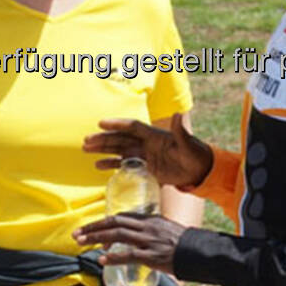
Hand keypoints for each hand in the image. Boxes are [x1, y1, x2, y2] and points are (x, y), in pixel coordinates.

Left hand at [74, 214, 188, 274]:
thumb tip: (137, 236)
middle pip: (115, 223)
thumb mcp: (165, 229)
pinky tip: (102, 259)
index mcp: (150, 219)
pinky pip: (129, 255)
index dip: (104, 222)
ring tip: (82, 243)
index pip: (122, 216)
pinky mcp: (151, 256)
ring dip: (97, 238)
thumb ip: (150, 230)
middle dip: (94, 228)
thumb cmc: (183, 242)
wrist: (199, 251)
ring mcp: (149, 241)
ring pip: (118, 235)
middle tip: (77, 234)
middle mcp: (147, 227)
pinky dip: (114, 257)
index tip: (91, 228)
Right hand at [83, 114, 213, 189]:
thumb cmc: (196, 155)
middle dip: (103, 139)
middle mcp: (146, 143)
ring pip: (118, 150)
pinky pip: (123, 164)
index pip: (132, 127)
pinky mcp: (144, 167)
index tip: (101, 123)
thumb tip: (178, 115)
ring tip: (86, 149)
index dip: (117, 124)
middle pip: (120, 139)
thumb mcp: (188, 145)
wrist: (200, 171)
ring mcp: (144, 155)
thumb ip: (181, 132)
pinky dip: (111, 164)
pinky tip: (98, 166)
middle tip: (86, 140)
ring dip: (103, 149)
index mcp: (155, 135)